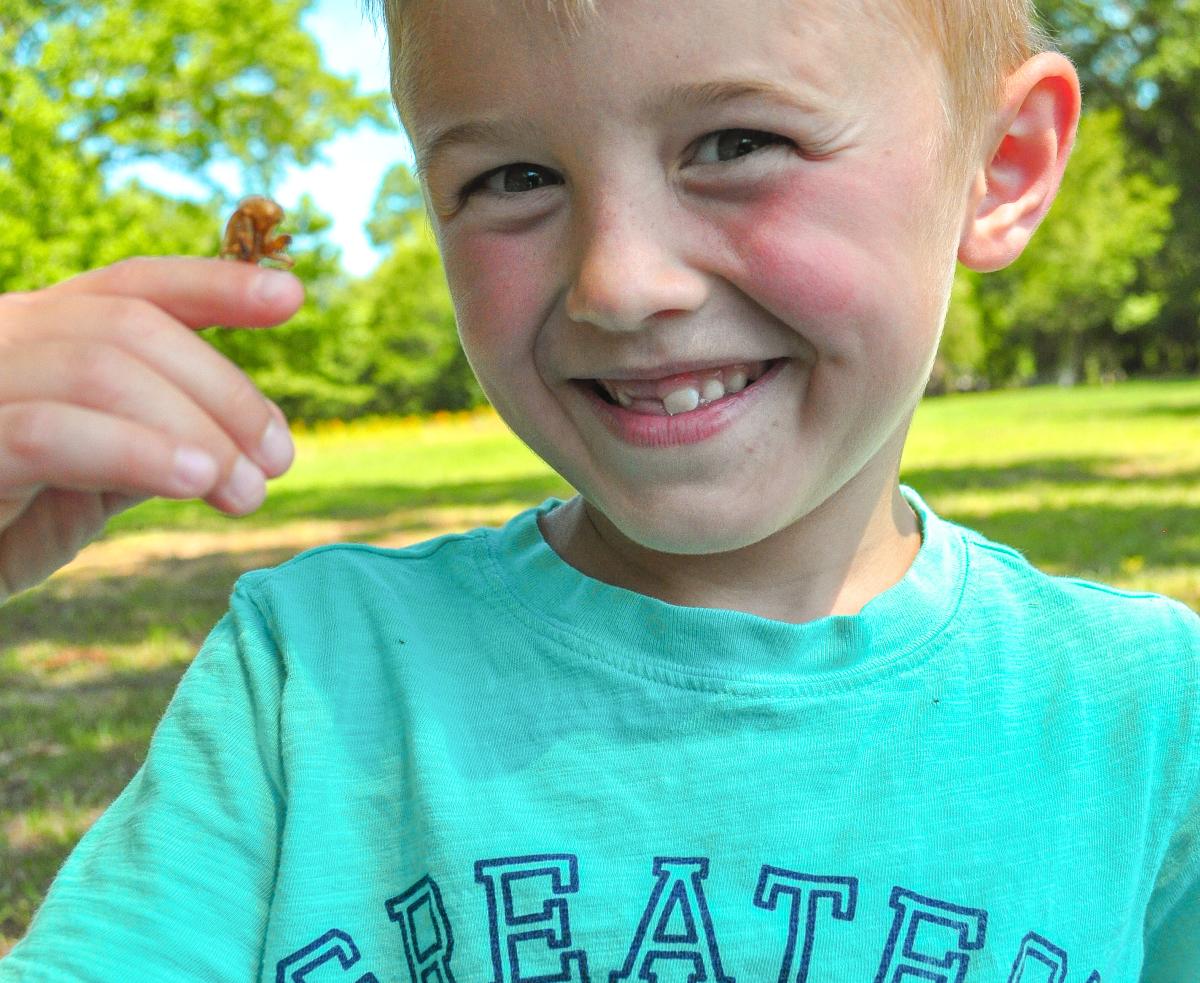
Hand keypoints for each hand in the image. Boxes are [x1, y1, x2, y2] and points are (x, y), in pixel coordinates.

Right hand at [0, 256, 304, 601]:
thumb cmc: (1, 529)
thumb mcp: (93, 478)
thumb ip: (151, 438)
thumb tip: (243, 431)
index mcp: (37, 333)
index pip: (131, 287)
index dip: (213, 284)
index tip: (290, 298)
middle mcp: (0, 337)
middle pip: (131, 325)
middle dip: (223, 389)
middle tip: (277, 460)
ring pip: (100, 367)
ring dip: (195, 429)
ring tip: (246, 490)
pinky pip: (53, 431)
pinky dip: (138, 452)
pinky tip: (194, 481)